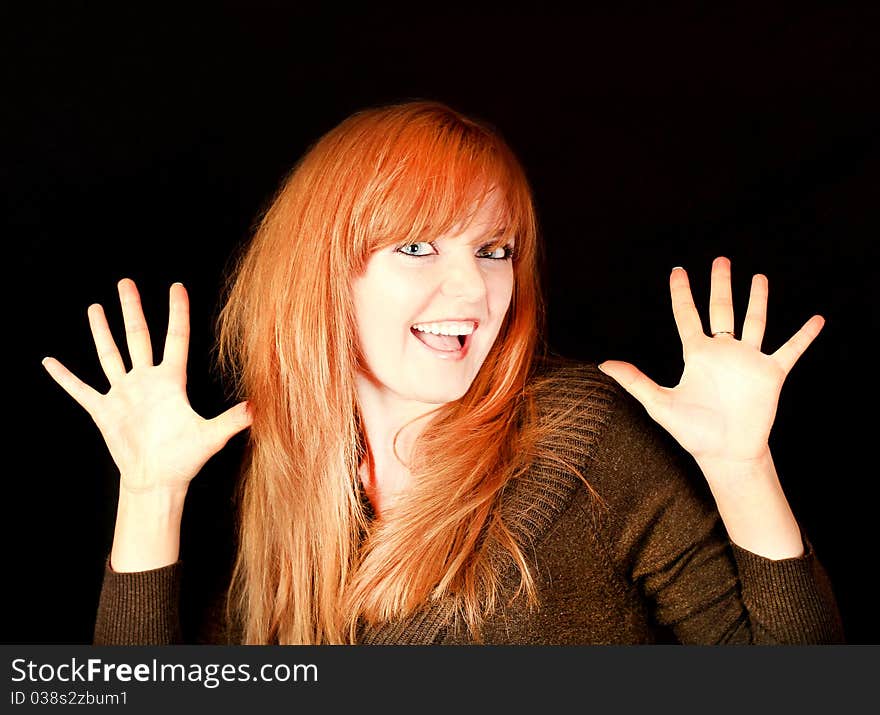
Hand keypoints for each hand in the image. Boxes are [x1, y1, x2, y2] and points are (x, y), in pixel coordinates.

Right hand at [42, 279, 252, 495]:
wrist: (157, 481)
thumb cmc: (185, 459)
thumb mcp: (211, 436)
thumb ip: (233, 420)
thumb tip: (260, 407)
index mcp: (172, 381)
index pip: (175, 338)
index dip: (177, 312)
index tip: (176, 286)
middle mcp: (147, 382)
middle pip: (138, 337)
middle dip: (132, 310)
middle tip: (125, 282)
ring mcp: (124, 394)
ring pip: (110, 355)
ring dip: (101, 332)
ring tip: (95, 307)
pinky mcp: (104, 411)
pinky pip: (81, 390)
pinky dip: (65, 377)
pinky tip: (50, 361)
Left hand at [598, 257, 823, 472]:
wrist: (725, 454)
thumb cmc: (692, 432)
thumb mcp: (660, 404)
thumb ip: (635, 381)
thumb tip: (604, 364)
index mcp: (696, 355)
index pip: (687, 316)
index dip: (682, 294)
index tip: (678, 271)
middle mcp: (722, 352)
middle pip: (721, 309)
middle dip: (721, 285)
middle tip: (721, 260)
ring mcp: (748, 361)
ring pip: (754, 322)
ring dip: (757, 300)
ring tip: (759, 277)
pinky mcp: (770, 375)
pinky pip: (789, 350)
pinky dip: (803, 336)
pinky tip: (816, 320)